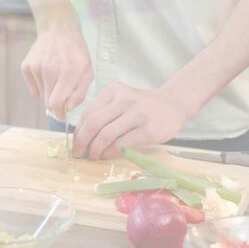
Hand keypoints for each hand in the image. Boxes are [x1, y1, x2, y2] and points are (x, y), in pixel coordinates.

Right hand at [21, 24, 93, 118]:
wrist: (58, 29)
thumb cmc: (76, 51)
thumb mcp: (88, 70)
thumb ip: (80, 92)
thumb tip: (67, 108)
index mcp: (68, 72)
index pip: (56, 103)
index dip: (59, 113)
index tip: (62, 114)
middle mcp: (50, 70)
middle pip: (47, 101)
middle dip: (56, 102)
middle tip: (62, 92)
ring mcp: (36, 67)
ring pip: (41, 94)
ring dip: (48, 91)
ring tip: (55, 76)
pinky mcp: (26, 66)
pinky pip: (33, 86)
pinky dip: (39, 84)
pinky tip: (46, 71)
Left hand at [72, 82, 191, 159]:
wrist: (173, 105)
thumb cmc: (142, 107)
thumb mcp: (121, 101)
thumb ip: (103, 114)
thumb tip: (82, 138)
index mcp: (113, 91)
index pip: (88, 113)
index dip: (79, 132)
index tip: (76, 144)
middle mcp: (124, 99)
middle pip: (94, 123)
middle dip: (82, 142)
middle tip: (79, 153)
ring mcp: (137, 114)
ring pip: (106, 134)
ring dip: (96, 149)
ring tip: (94, 156)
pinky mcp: (148, 129)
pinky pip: (122, 143)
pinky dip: (110, 152)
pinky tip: (107, 156)